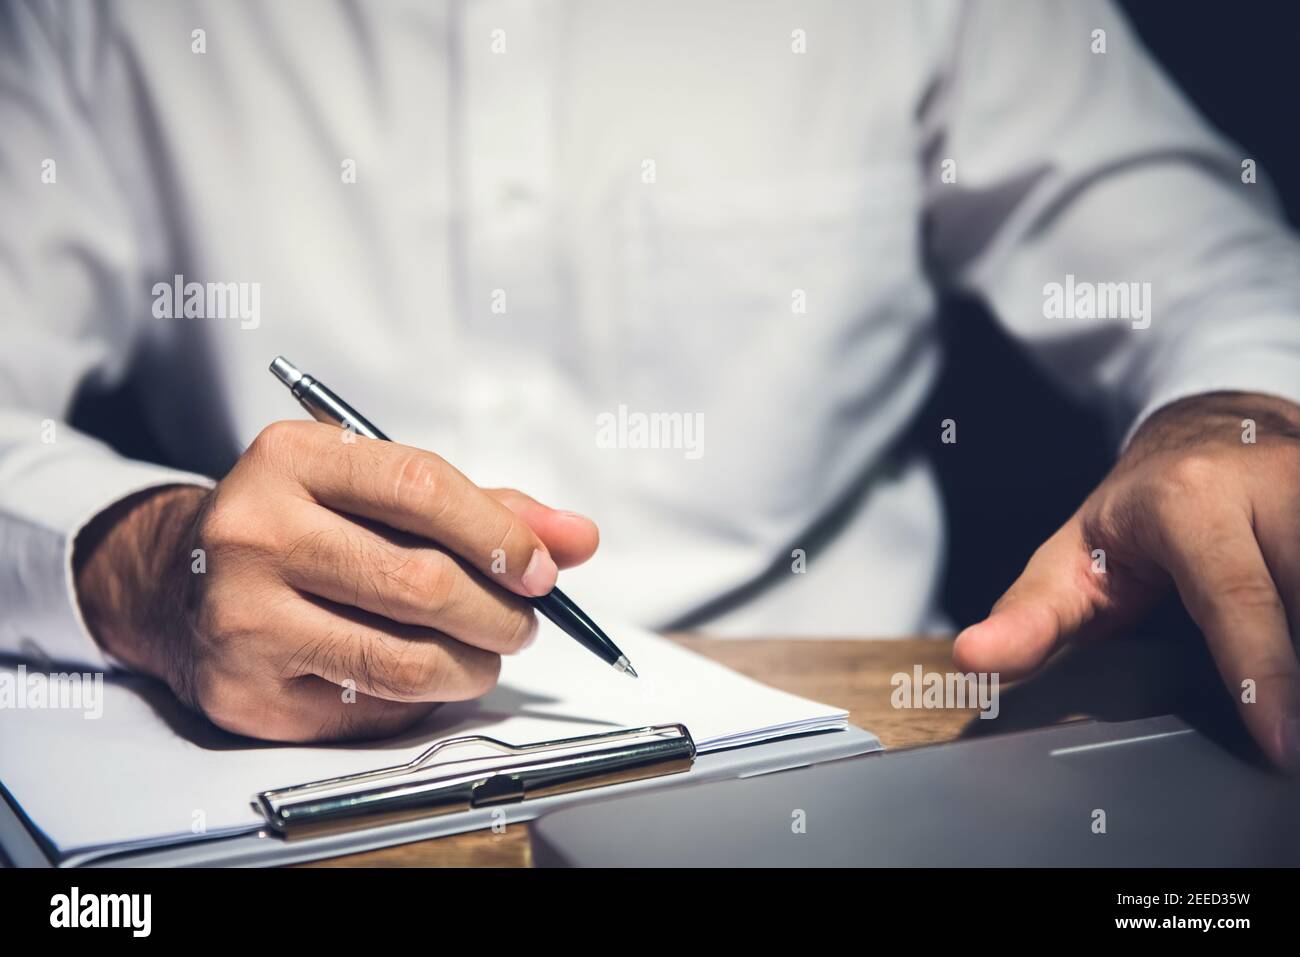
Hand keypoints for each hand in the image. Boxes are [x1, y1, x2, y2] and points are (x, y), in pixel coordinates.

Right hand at [73, 420, 598, 741]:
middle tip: (522, 622)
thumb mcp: (381, 493)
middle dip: (500, 613)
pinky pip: (370, 708)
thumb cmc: (309, 527)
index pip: (422, 488)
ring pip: (404, 659)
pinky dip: (419, 698)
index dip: (501, 536)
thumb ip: (486, 510)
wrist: (179, 581)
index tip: (544, 570)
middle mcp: (254, 531)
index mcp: (292, 458)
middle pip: (422, 582)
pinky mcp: (243, 690)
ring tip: (485, 655)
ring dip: (473, 667)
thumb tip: (578, 538)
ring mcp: (240, 615)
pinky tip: (420, 676)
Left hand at [954, 391, 1299, 768]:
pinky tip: (1292, 659)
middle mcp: (1271, 483)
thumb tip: (974, 659)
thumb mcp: (1071, 560)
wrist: (1203, 439)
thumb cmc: (1130, 518)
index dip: (1265, 676)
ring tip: (1285, 710)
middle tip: (1288, 742)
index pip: (1237, 597)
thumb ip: (1029, 617)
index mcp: (1190, 499)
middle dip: (1297, 671)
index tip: (1284, 746)